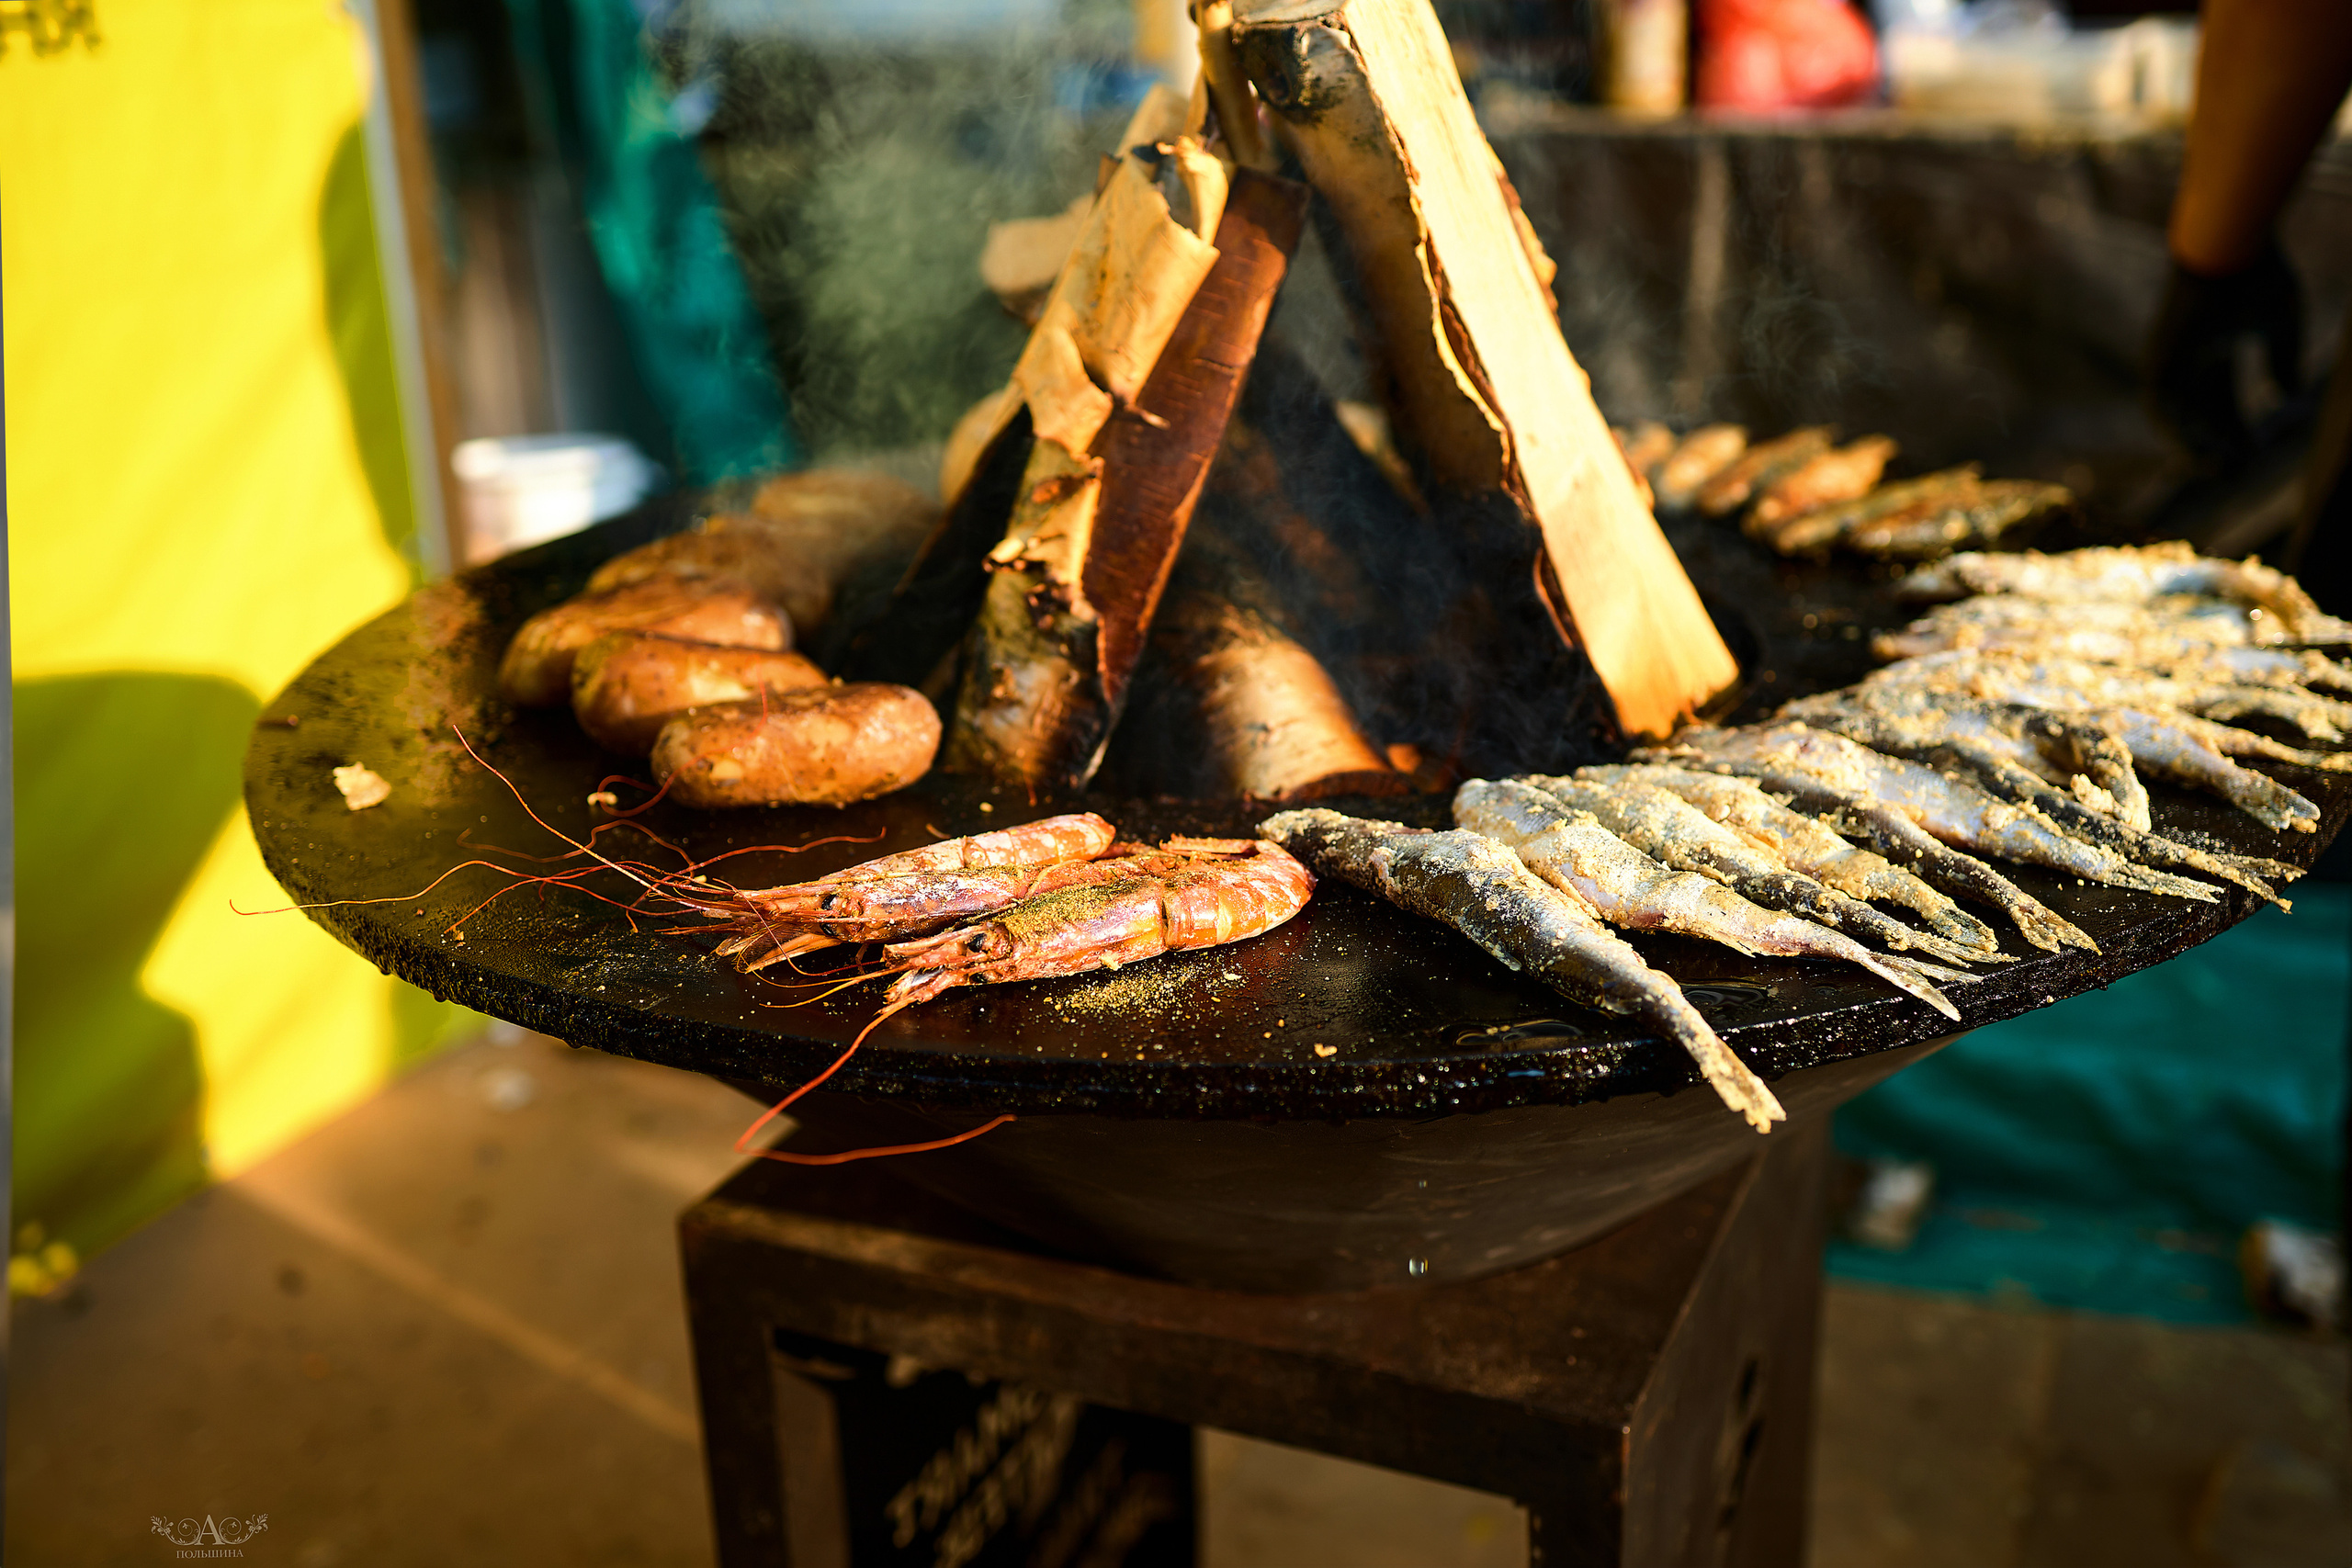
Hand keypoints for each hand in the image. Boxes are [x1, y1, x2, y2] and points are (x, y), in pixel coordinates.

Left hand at [2146, 240, 2303, 472]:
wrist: (2229, 245)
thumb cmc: (2257, 276)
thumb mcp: (2281, 326)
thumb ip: (2284, 361)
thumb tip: (2290, 398)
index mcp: (2212, 352)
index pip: (2223, 402)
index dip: (2239, 428)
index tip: (2257, 451)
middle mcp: (2187, 360)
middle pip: (2200, 415)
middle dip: (2218, 444)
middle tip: (2236, 472)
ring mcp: (2167, 361)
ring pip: (2177, 417)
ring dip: (2197, 445)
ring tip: (2219, 469)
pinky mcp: (2157, 360)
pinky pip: (2163, 408)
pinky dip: (2180, 430)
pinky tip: (2200, 450)